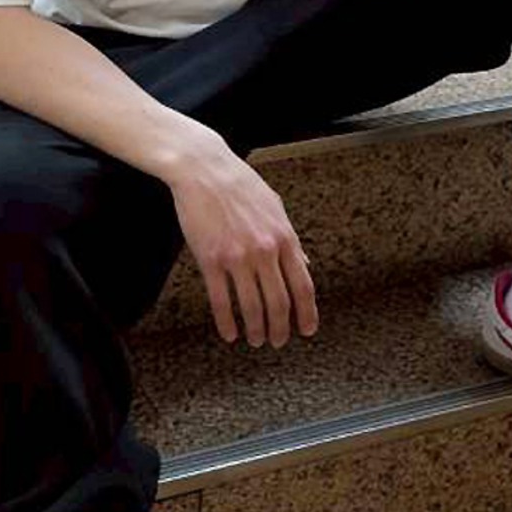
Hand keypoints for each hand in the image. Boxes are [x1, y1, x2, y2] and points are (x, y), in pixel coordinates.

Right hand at [167, 127, 318, 346]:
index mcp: (284, 238)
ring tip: (256, 340)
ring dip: (256, 329)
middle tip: (278, 341)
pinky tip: (229, 333)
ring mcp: (238, 257)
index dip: (307, 312)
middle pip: (280, 302)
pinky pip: (221, 300)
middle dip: (281, 328)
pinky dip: (227, 322)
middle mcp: (265, 250)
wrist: (205, 170)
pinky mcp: (211, 259)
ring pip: (252, 306)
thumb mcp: (276, 208)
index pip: (303, 285)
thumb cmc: (240, 185)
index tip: (307, 329)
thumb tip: (304, 265)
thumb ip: (291, 240)